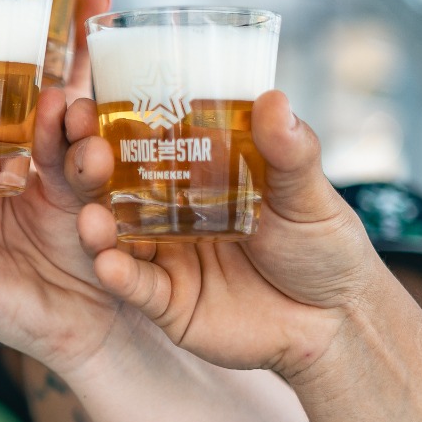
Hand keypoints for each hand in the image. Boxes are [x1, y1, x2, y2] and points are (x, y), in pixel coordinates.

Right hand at [69, 90, 382, 378]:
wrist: (337, 323)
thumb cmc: (325, 247)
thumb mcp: (308, 194)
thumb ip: (288, 152)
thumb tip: (274, 98)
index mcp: (197, 175)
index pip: (146, 142)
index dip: (114, 123)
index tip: (86, 106)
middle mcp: (171, 211)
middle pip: (118, 187)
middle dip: (92, 172)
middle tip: (84, 155)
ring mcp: (165, 255)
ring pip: (118, 237)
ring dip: (97, 227)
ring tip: (90, 219)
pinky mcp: (166, 301)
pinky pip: (136, 286)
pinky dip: (119, 276)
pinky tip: (108, 264)